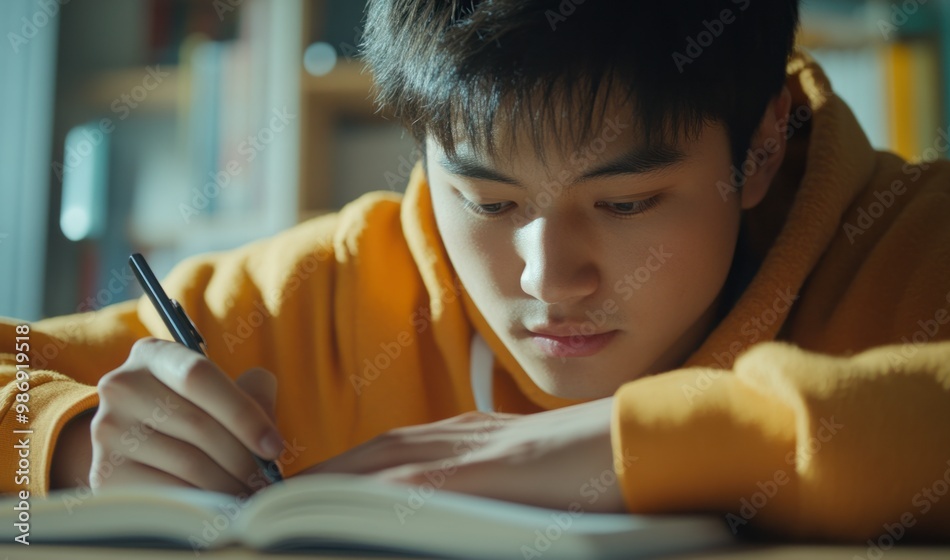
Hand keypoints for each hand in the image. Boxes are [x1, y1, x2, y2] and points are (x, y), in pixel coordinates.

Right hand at [54, 338, 283, 493]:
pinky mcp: (104, 473)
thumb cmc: (196, 418)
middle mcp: (121, 386)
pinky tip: (219, 506)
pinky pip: (168, 492)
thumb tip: (268, 434)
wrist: (143, 453)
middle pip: (197, 424)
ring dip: (228, 484)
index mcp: (154, 355)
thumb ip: (252, 394)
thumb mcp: (221, 395)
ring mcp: (107, 430)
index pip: (198, 375)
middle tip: (266, 480)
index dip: (243, 413)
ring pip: (187, 462)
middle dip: (243, 458)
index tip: (273, 446)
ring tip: (250, 494)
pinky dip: (202, 503)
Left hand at [300, 398, 625, 511]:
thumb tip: (451, 510)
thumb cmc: (591, 462)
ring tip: (281, 512)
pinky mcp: (488, 470)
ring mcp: (472, 449)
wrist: (639, 438)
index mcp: (467, 435)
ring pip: (381, 466)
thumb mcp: (526, 472)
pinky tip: (341, 516)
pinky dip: (373, 499)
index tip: (302, 498)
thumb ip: (485, 483)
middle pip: (370, 454)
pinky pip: (418, 486)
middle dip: (318, 481)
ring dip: (328, 488)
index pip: (385, 453)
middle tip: (271, 507)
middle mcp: (459, 434)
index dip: (339, 474)